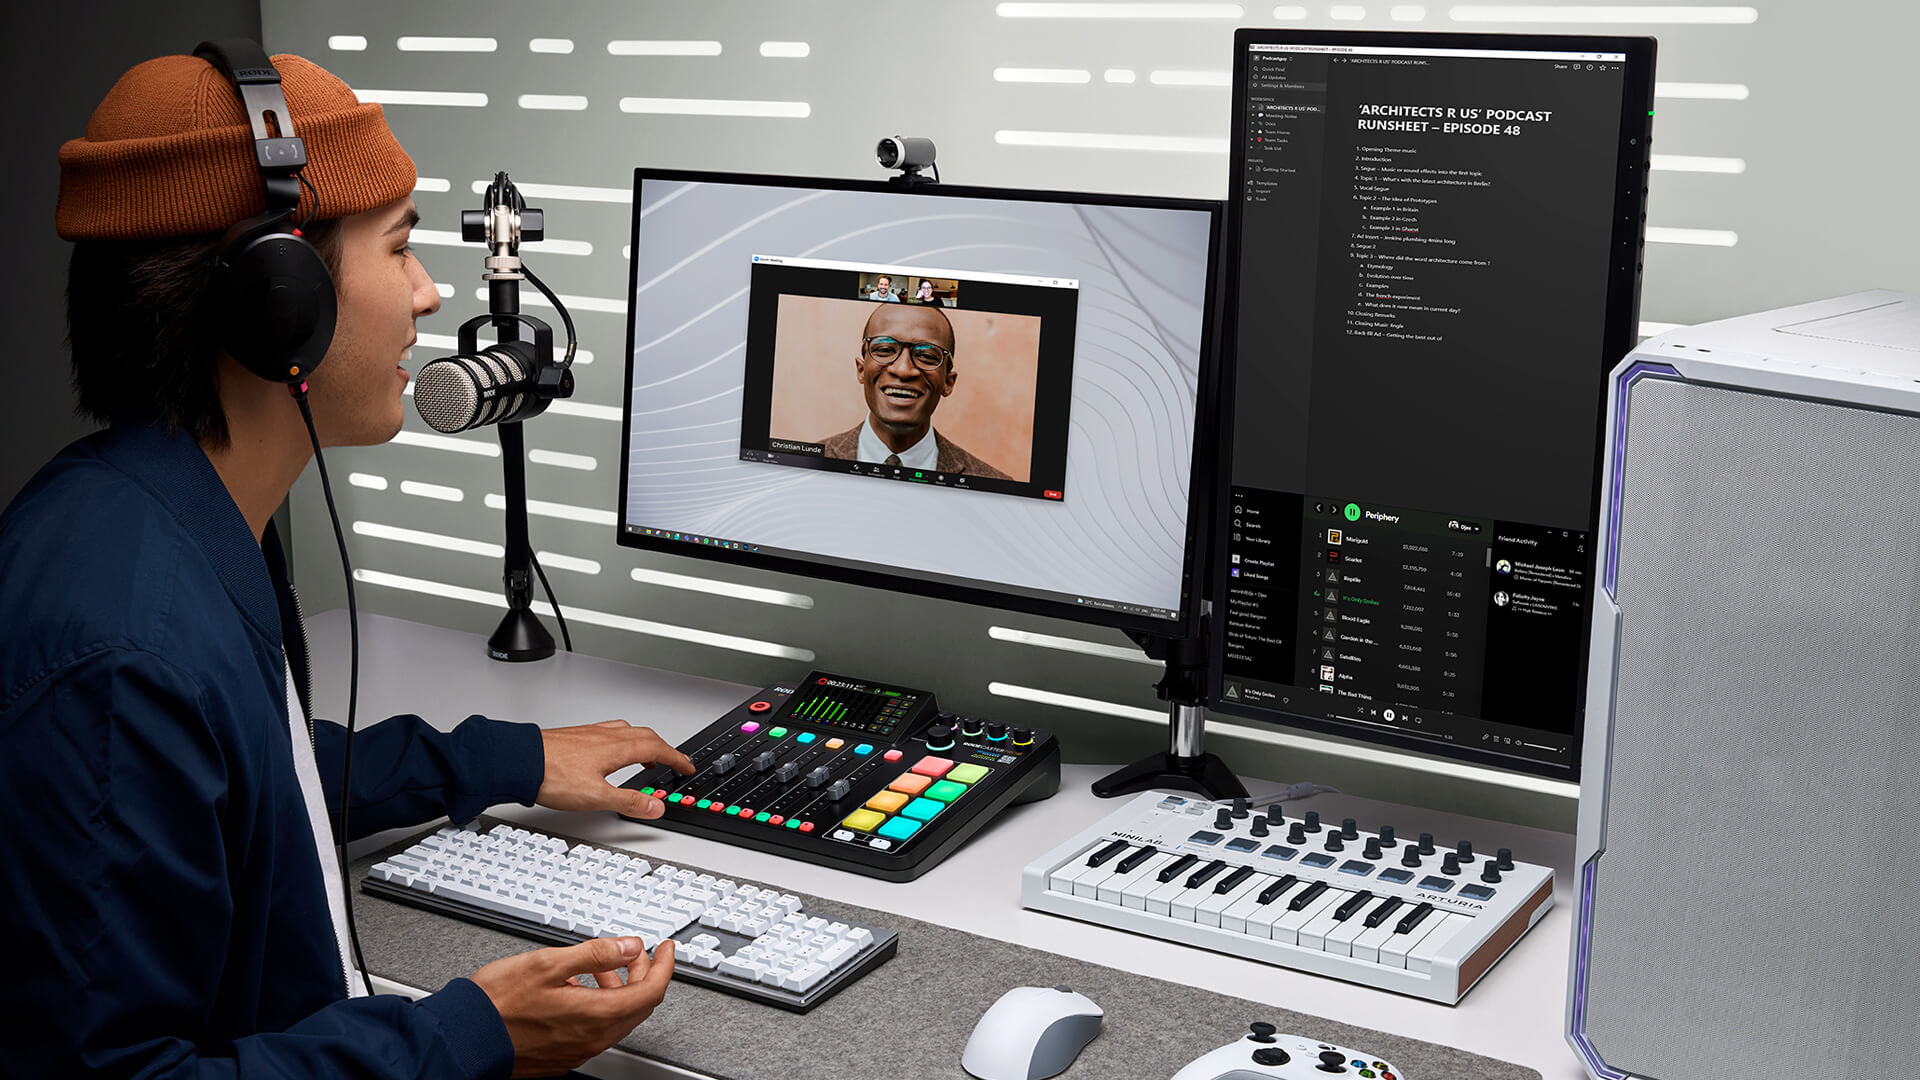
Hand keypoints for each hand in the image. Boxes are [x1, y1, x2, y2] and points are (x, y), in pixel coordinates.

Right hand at [471, 937, 675, 1077]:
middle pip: (638, 1006)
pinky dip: (599, 1006)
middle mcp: (591, 1038)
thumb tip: (628, 946)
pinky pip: (595, 1029)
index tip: (665, 948)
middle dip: (642, 974)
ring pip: (616, 1018)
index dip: (663, 966)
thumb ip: (595, 954)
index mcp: (595, 1015)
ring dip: (619, 989)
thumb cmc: (497, 1003)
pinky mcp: (562, 1055)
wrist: (464, 1038)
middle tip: (635, 953)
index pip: (650, 991)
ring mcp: (578, 1050)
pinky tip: (578, 989)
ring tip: (600, 967)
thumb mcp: (549, 963)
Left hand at [537, 719, 694, 818]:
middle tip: (672, 762)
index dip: (676, 758)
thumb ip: (629, 802)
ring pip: (628, 732)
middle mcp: (607, 736)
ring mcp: (591, 734)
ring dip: (644, 743)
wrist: (519, 761)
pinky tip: (611, 753)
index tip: (686, 767)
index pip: (658, 749)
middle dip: (664, 749)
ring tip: (646, 757)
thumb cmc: (551, 775)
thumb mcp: (596, 797)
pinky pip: (610, 733)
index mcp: (617, 748)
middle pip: (646, 736)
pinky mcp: (577, 736)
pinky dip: (623, 741)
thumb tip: (656, 806)